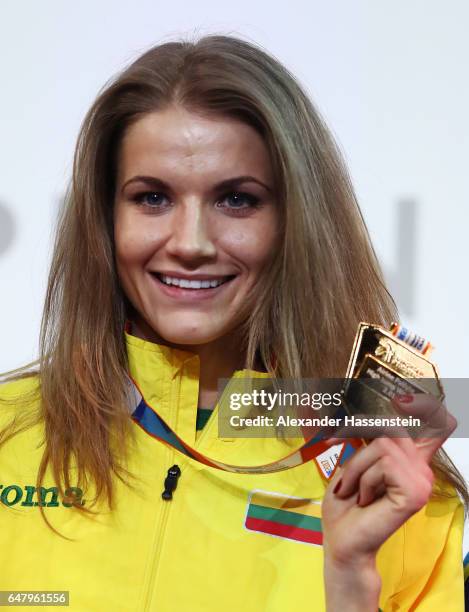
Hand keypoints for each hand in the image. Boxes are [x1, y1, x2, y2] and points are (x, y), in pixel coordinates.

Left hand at [321, 393, 456, 610]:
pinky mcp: (414, 492)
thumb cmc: (345, 504)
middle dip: (359, 443)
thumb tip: (378, 411)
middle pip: (391, 427)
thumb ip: (370, 438)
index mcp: (409, 460)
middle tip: (348, 479)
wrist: (342, 540)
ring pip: (382, 444)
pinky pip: (383, 464)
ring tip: (355, 492)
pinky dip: (364, 479)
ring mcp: (421, 480)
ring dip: (356, 468)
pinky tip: (366, 501)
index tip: (403, 399)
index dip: (427, 406)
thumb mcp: (354, 462)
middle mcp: (421, 468)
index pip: (437, 425)